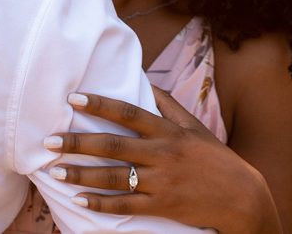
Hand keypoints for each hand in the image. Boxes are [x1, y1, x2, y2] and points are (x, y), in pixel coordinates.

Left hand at [45, 88, 282, 233]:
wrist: (242, 197)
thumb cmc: (216, 159)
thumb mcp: (195, 128)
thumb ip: (169, 106)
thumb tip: (146, 83)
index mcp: (169, 131)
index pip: (129, 112)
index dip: (100, 104)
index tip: (73, 98)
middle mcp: (163, 154)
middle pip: (114, 146)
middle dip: (78, 142)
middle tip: (49, 141)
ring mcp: (162, 182)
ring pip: (114, 178)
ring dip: (82, 174)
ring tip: (56, 170)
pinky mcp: (162, 206)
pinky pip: (125, 207)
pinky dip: (101, 204)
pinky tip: (79, 200)